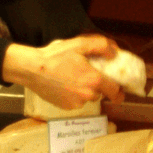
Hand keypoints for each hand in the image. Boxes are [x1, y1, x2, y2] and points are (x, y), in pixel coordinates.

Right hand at [1, 34, 123, 109]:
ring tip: (73, 77)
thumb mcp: (80, 44)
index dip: (119, 90)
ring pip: (88, 97)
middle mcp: (88, 95)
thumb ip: (101, 46)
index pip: (115, 92)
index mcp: (94, 80)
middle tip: (89, 74)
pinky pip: (76, 102)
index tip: (119, 88)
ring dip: (85, 90)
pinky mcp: (66, 107)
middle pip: (101, 93)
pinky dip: (74, 95)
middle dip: (98, 85)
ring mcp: (76, 103)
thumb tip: (115, 52)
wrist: (32, 70)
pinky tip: (65, 84)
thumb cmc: (55, 56)